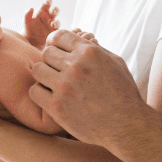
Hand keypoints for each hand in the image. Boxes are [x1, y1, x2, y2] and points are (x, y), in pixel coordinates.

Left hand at [24, 0, 59, 49]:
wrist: (31, 40)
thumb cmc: (29, 28)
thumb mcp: (27, 21)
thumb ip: (27, 14)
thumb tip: (31, 8)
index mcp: (42, 11)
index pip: (47, 4)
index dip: (48, 1)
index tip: (47, 1)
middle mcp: (49, 16)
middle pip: (55, 11)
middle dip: (55, 10)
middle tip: (53, 11)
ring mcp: (53, 25)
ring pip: (57, 21)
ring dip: (56, 22)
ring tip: (53, 24)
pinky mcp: (54, 33)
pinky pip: (58, 32)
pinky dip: (58, 32)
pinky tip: (54, 33)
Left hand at [28, 29, 150, 148]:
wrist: (126, 125)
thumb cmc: (123, 93)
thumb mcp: (115, 62)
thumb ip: (95, 49)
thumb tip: (80, 39)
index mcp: (90, 52)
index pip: (58, 36)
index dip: (55, 42)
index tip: (56, 50)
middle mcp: (75, 66)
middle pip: (46, 52)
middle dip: (51, 59)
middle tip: (58, 70)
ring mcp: (64, 87)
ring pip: (37, 70)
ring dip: (44, 75)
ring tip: (54, 83)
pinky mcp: (57, 107)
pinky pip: (34, 91)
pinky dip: (40, 93)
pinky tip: (51, 96)